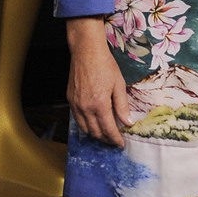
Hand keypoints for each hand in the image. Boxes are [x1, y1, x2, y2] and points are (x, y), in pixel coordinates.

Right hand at [66, 16, 128, 148]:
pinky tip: (92, 122)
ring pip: (84, 128)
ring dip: (95, 134)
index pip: (108, 130)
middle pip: (95, 132)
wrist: (86, 51)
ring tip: (104, 134)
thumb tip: (128, 123)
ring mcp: (76, 104)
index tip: (121, 144)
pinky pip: (77, 119)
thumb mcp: (119, 85)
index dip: (115, 139)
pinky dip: (85, 125)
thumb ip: (122, 106)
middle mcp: (85, 108)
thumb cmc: (105, 65)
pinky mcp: (70, 100)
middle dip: (106, 139)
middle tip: (114, 140)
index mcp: (100, 105)